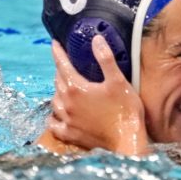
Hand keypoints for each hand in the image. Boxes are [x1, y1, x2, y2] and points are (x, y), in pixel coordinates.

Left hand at [47, 35, 148, 155]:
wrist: (126, 140)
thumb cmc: (125, 109)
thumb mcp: (118, 81)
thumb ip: (105, 59)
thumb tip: (96, 39)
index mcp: (76, 88)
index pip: (62, 65)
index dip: (58, 53)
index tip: (54, 43)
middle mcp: (66, 103)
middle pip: (57, 82)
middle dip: (60, 70)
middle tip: (64, 64)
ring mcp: (67, 120)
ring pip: (54, 101)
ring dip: (57, 91)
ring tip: (63, 87)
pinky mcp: (70, 134)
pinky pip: (54, 124)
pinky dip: (53, 117)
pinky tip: (57, 115)